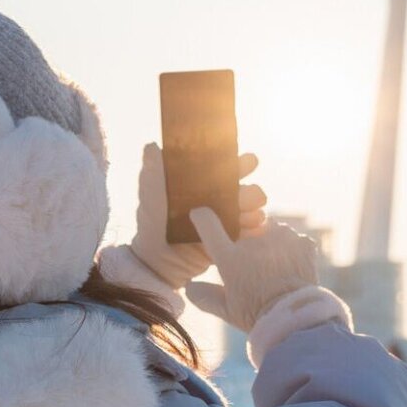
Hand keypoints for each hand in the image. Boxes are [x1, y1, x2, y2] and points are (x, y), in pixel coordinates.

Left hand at [127, 143, 265, 287]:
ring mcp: (229, 219)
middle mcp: (222, 198)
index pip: (230, 167)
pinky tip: (253, 229)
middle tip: (251, 198)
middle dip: (253, 192)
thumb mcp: (152, 196)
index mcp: (206, 183)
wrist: (157, 260)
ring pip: (253, 209)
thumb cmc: (154, 222)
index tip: (248, 163)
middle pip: (248, 189)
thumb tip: (151, 146)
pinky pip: (251, 231)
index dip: (242, 164)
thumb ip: (154, 172)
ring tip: (247, 217)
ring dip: (253, 211)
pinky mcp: (232, 239)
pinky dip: (255, 229)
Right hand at [183, 210, 318, 332]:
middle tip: (256, 267)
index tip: (201, 215)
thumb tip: (189, 287)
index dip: (202, 218)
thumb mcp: (226, 309)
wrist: (295, 317)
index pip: (207, 224)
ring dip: (273, 242)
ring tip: (277, 269)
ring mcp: (280, 238)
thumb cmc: (256, 314)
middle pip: (246, 230)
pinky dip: (295, 250)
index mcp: (230, 256)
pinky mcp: (303, 241)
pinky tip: (293, 268)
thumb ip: (205, 296)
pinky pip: (296, 239)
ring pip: (273, 230)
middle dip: (250, 242)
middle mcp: (254, 240)